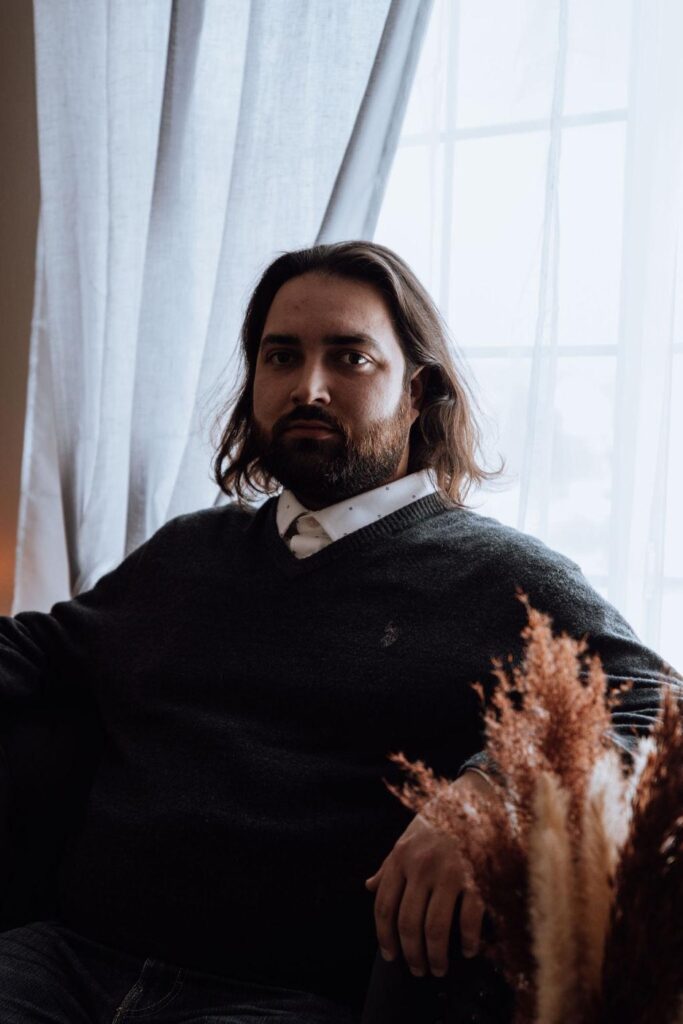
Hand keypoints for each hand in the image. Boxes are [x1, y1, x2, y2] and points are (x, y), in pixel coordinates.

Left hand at [364, 770, 491, 977]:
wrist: (477, 796)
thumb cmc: (441, 819)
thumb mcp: (409, 836)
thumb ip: (389, 864)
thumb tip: (369, 886)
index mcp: (401, 857)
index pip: (384, 906)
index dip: (384, 937)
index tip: (390, 956)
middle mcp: (421, 866)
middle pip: (408, 923)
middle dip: (411, 954)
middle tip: (417, 970)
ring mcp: (449, 872)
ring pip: (435, 928)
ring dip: (435, 956)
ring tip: (438, 968)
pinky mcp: (476, 877)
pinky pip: (469, 919)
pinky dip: (467, 941)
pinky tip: (467, 951)